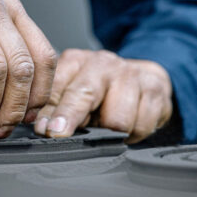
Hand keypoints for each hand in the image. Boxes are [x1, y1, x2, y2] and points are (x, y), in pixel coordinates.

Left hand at [33, 49, 172, 143]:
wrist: (146, 79)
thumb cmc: (104, 91)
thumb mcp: (75, 93)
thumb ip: (57, 107)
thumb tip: (42, 127)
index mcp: (76, 61)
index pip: (58, 87)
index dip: (50, 111)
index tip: (44, 129)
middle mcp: (102, 62)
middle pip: (84, 94)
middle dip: (70, 117)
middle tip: (59, 134)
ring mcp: (129, 73)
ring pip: (116, 119)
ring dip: (112, 132)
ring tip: (110, 125)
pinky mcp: (154, 87)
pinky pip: (142, 125)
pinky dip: (135, 133)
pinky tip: (131, 123)